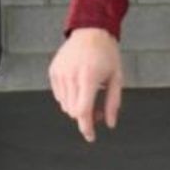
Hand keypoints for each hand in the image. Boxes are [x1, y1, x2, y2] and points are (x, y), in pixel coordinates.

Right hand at [48, 27, 122, 141]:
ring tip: (91, 97)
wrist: (91, 32)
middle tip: (100, 112)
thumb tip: (111, 124)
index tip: (90, 136)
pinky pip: (59, 95)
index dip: (86, 126)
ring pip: (65, 105)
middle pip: (73, 111)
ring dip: (77, 107)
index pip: (82, 111)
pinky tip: (80, 87)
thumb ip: (113, 102)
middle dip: (86, 116)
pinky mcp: (53, 72)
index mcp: (88, 78)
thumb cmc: (107, 54)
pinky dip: (69, 97)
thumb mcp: (117, 79)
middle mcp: (70, 77)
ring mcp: (59, 74)